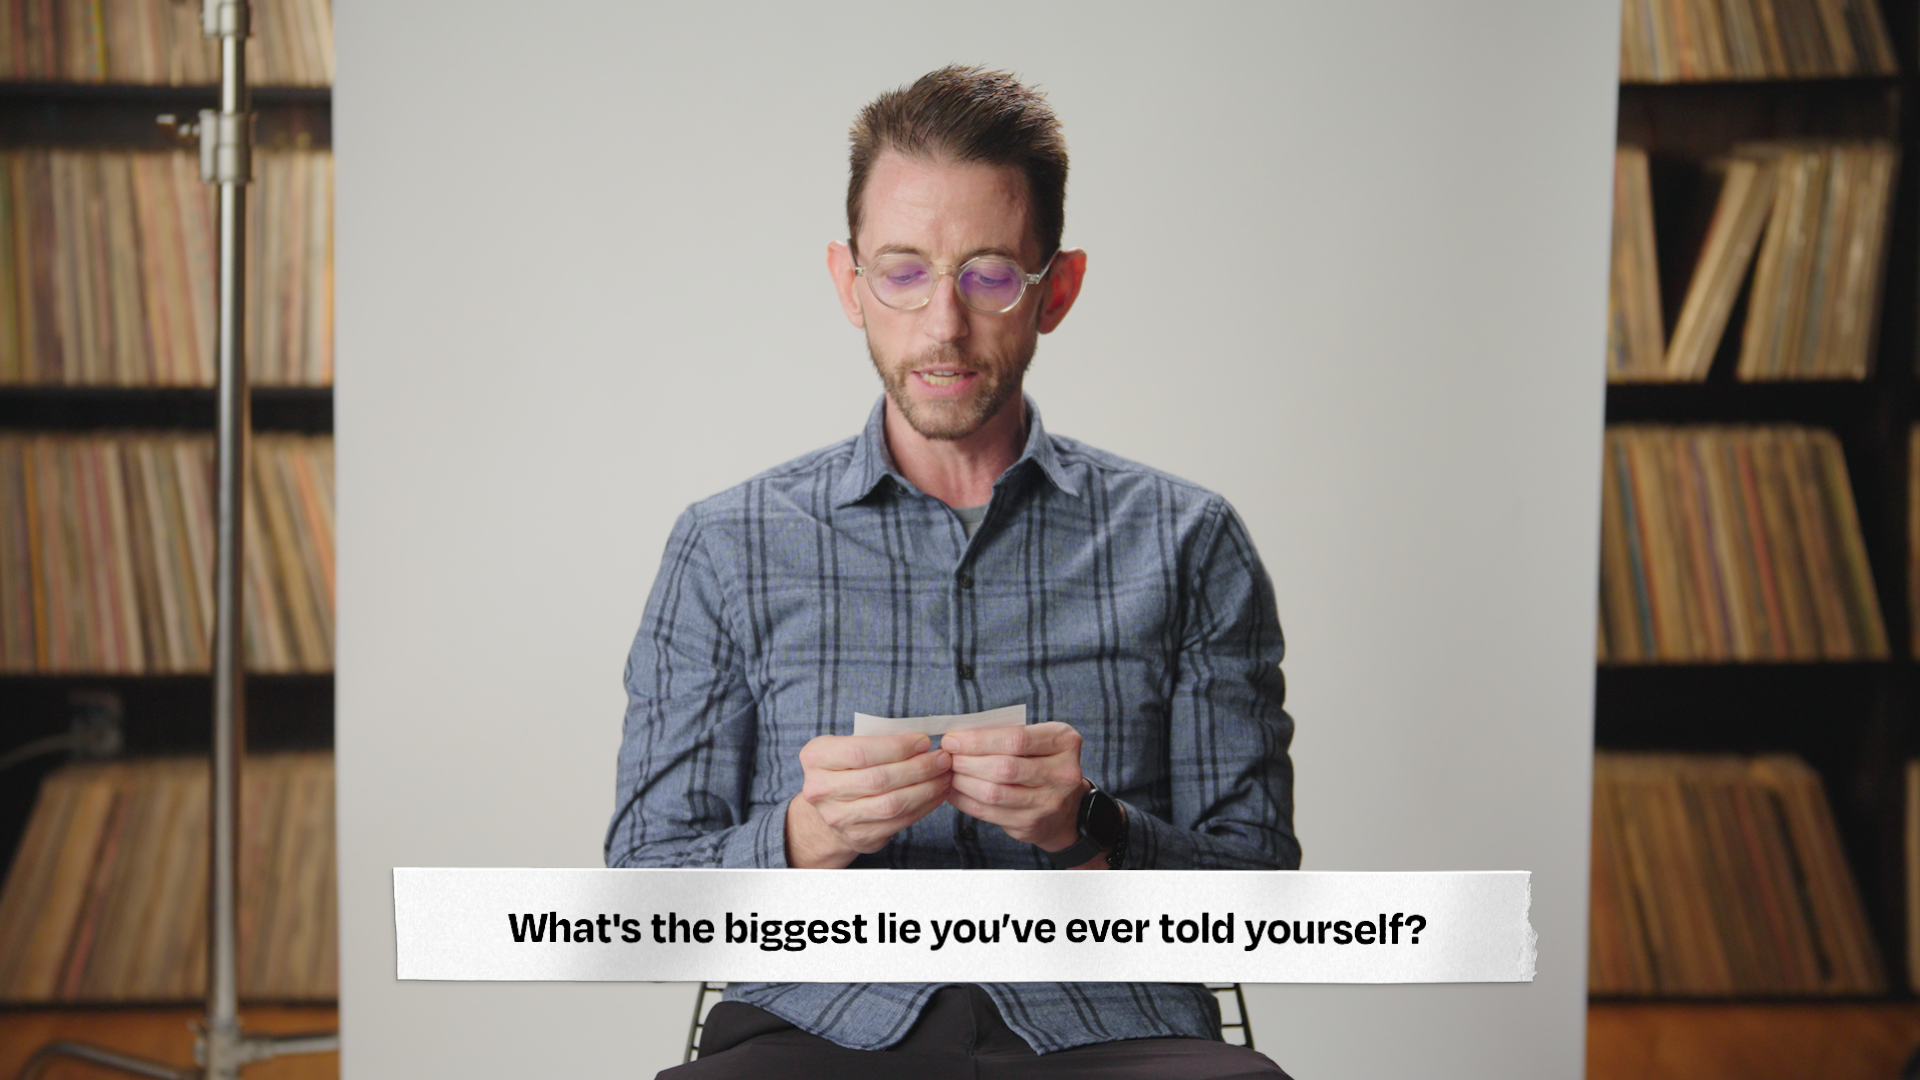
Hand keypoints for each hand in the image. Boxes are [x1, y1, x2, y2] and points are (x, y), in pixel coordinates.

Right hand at [785, 733, 951, 868]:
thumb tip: (922, 740)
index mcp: (816, 757)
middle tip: (942, 758)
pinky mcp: (859, 837)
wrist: (829, 808)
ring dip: (926, 789)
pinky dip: (924, 806)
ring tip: (944, 775)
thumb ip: (878, 739)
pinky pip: (899, 822)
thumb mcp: (849, 744)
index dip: (897, 747)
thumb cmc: (847, 767)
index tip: (924, 741)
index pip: (860, 752)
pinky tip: (937, 793)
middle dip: (918, 768)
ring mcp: (838, 818)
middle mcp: (821, 790)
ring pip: (892, 804)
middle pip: (879, 779)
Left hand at [941, 722, 1087, 853]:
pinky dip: (965, 801)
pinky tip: (955, 791)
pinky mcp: (1031, 824)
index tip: (953, 739)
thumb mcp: (1038, 740)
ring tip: (949, 773)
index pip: (1016, 739)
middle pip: (1003, 768)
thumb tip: (959, 736)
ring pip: (994, 793)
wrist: (1066, 808)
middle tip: (947, 757)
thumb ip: (1006, 735)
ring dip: (963, 782)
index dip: (979, 740)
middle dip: (967, 761)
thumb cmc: (1042, 763)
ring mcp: (1048, 803)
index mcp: (1064, 742)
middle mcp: (1062, 774)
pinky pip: (989, 813)